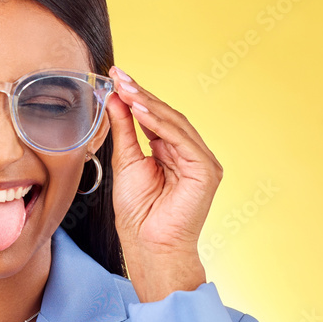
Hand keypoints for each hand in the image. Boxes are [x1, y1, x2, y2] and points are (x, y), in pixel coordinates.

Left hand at [105, 66, 222, 300]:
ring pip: (175, 124)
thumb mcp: (126, 162)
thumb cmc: (139, 214)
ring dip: (148, 103)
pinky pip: (181, 139)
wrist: (149, 246)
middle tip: (119, 76)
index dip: (137, 97)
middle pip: (167, 116)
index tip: (116, 78)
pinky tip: (140, 109)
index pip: (156, 118)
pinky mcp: (206, 170)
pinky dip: (160, 123)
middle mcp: (191, 154)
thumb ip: (124, 130)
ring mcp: (202, 161)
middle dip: (141, 94)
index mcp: (174, 153)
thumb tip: (116, 98)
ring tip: (126, 88)